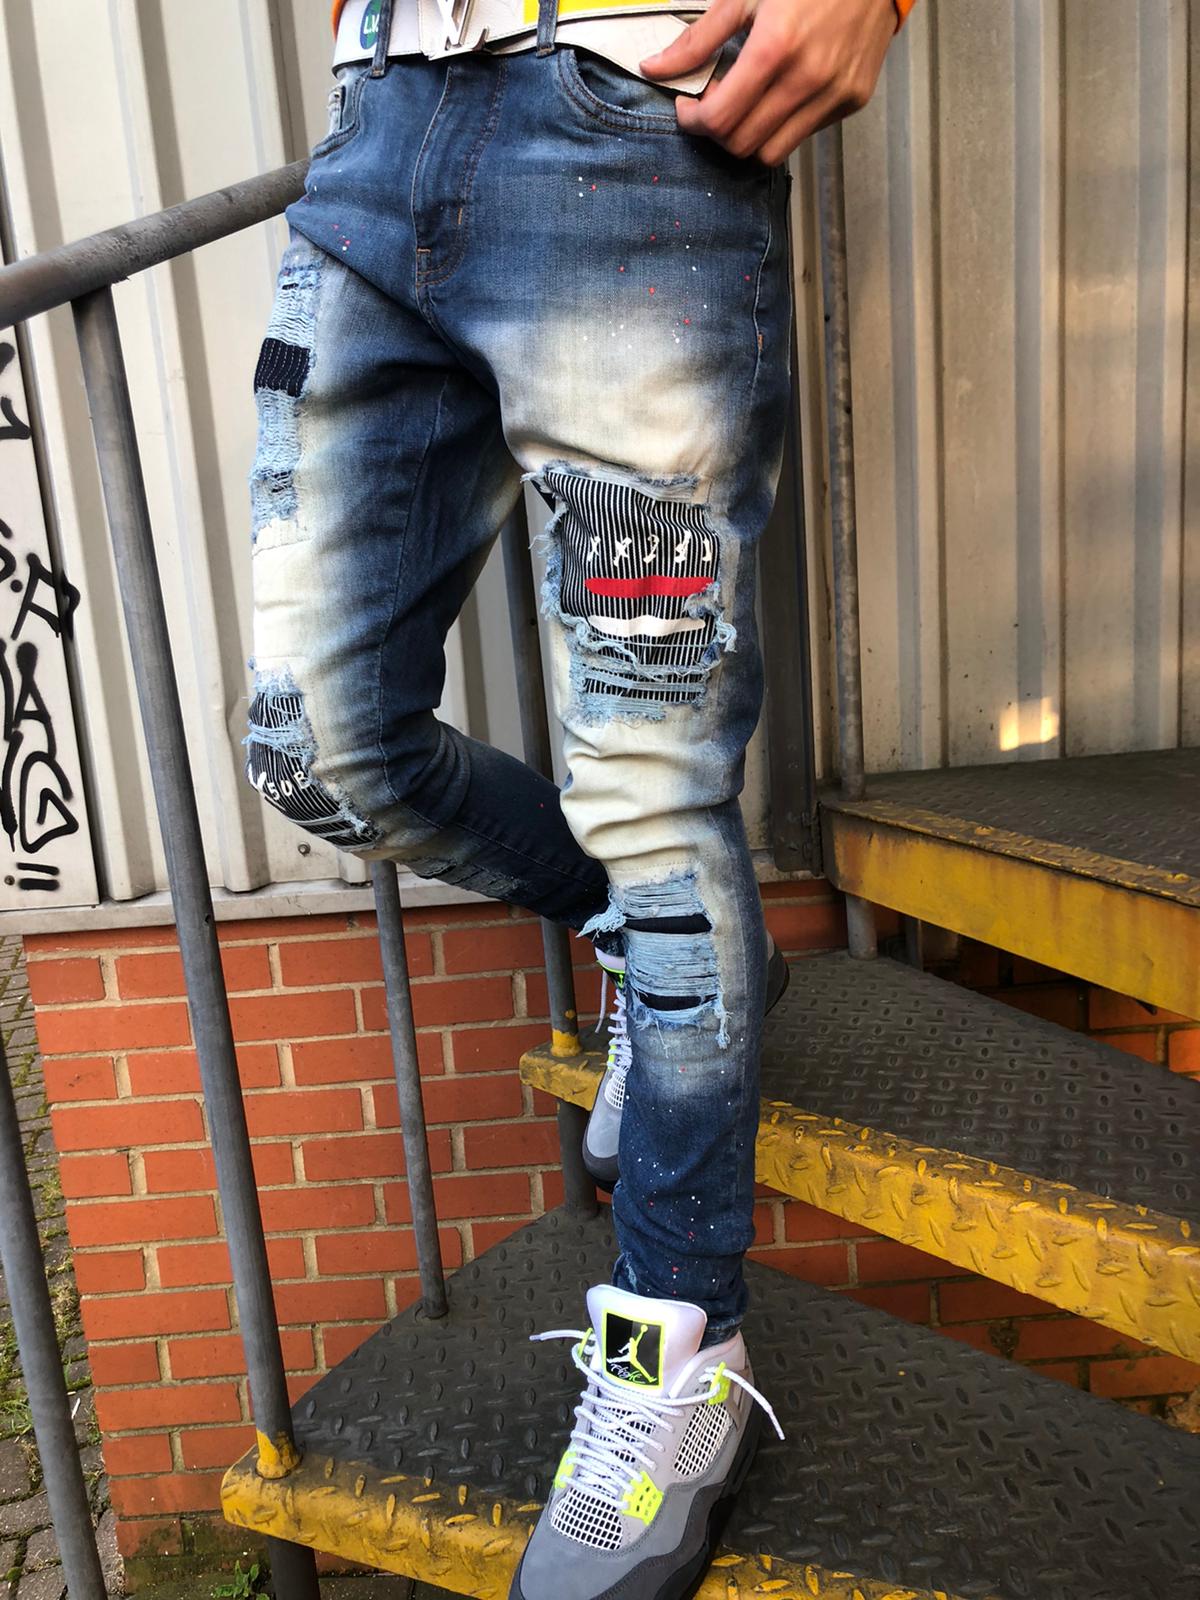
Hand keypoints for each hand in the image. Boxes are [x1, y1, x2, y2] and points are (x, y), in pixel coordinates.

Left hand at [640, 0, 898, 166]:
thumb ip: (698, 39)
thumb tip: (654, 68)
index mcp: (775, 48)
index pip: (720, 119)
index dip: (694, 121)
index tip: (688, 107)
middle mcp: (807, 79)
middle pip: (742, 144)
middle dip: (717, 132)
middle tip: (713, 104)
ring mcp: (834, 94)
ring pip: (772, 152)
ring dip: (748, 137)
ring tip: (744, 103)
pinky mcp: (852, 100)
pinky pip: (803, 134)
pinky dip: (781, 125)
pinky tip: (778, 94)